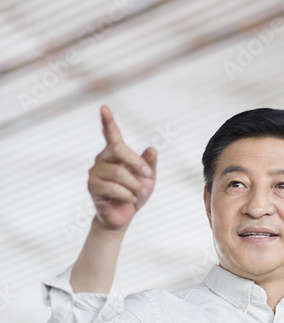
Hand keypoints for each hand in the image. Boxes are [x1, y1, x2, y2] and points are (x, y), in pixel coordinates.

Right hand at [89, 105, 156, 229]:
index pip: (111, 133)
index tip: (104, 107)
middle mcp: (102, 158)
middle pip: (119, 150)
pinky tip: (129, 200)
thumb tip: (152, 149)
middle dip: (138, 164)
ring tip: (137, 194)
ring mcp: (94, 172)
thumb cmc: (135, 193)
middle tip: (148, 176)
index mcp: (115, 153)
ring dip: (135, 186)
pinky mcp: (92, 187)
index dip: (107, 120)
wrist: (124, 215)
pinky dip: (128, 195)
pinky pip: (114, 188)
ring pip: (119, 173)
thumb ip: (150, 163)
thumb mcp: (148, 178)